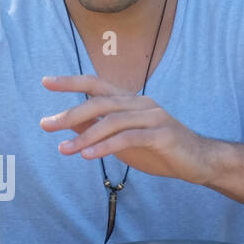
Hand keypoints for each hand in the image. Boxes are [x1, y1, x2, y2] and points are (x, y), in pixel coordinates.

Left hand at [39, 73, 217, 185]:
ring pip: (112, 122)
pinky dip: (106, 146)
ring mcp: (153, 117)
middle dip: (70, 113)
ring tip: (63, 150)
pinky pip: (129, 138)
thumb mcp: (122, 139)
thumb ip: (98, 129)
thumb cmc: (158, 149)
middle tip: (46, 125)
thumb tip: (67, 122)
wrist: (198, 162)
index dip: (71, 81)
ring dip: (85, 137)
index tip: (46, 81)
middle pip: (100, 102)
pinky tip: (88, 156)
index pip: (97, 84)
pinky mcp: (162, 135)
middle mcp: (141, 103)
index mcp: (130, 101)